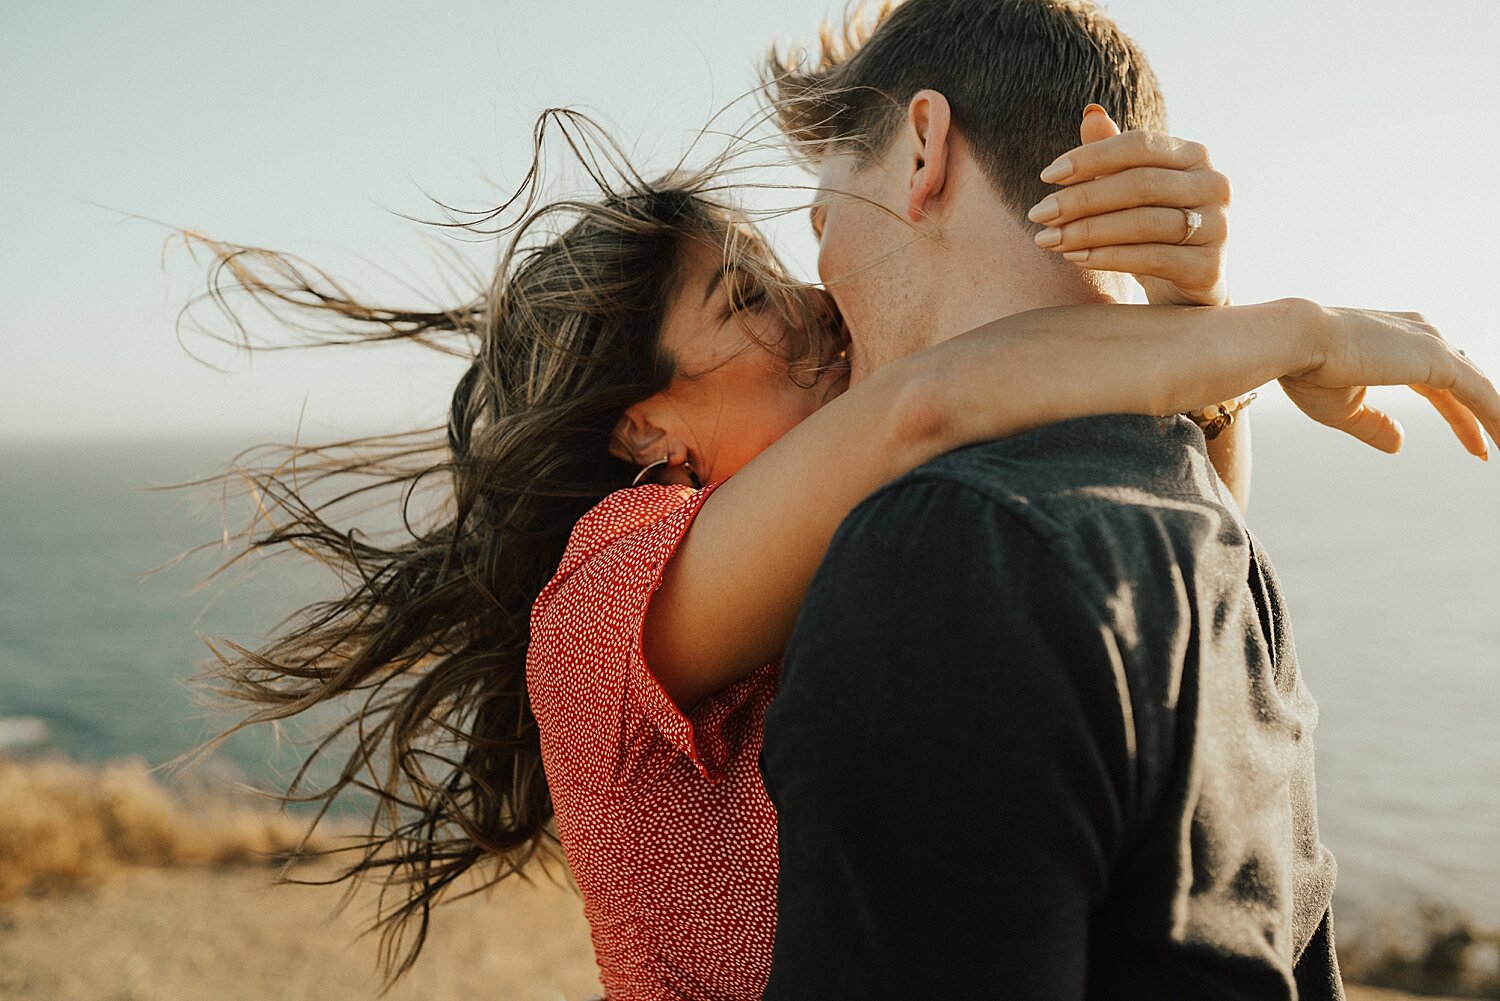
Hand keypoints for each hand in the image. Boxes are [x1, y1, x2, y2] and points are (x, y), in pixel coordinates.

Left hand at [1027, 106, 1229, 306]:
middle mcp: (1213, 185)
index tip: (1046, 176)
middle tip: (1038, 214)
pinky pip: (1150, 258)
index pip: (1138, 145)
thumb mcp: (1129, 192)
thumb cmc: (1151, 231)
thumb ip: (1112, 156)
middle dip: (1081, 199)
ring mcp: (1217, 227)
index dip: (1090, 158)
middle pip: (1139, 184)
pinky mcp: (1209, 267)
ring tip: (1048, 240)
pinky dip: (1107, 257)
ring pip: (1142, 223)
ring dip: (1086, 231)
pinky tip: (1075, 258)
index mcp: (1194, 156)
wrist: (1186, 287)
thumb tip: (1090, 113)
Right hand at [1281, 300, 1497, 457]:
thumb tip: (1401, 445)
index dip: (1458, 416)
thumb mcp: (1345, 409)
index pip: (1442, 384)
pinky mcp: (1436, 357)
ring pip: (1477, 388)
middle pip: (1464, 384)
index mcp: (1397, 343)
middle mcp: (1420, 335)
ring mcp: (1431, 343)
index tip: (1473, 443)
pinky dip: (1494, 417)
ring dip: (1493, 421)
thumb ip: (1376, 426)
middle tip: (1488, 451)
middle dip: (1478, 418)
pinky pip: (1479, 392)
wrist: (1296, 343)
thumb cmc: (1308, 371)